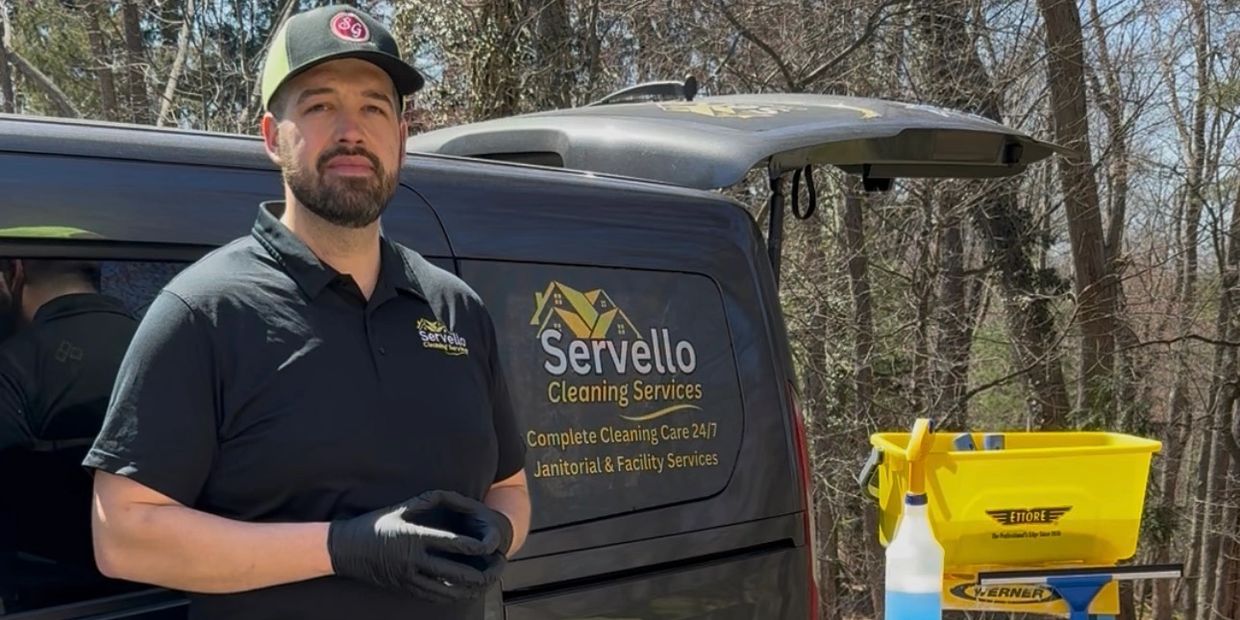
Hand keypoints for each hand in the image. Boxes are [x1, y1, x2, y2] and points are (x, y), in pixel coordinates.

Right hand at [327, 490, 501, 602]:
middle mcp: (413, 560)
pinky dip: (454, 595)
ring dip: (472, 587)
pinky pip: (434, 596)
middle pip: (455, 572)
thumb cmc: (375, 524)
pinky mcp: (405, 588)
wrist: (344, 549)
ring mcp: (408, 577)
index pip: (452, 544)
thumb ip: (428, 501)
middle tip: (497, 565)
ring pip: (448, 589)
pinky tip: (467, 590)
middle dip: (481, 571)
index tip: (490, 546)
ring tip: (488, 580)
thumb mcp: (401, 507)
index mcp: (414, 536)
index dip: (474, 547)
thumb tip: (454, 495)